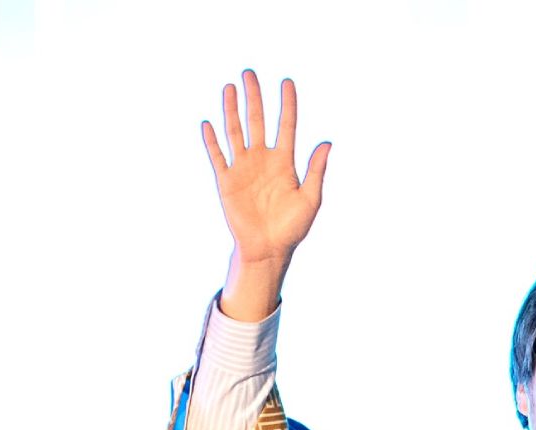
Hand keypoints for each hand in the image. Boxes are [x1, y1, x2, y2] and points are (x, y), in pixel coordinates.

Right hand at [202, 70, 330, 318]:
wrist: (269, 249)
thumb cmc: (293, 227)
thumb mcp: (311, 198)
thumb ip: (316, 170)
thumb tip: (328, 142)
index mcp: (285, 162)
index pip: (287, 125)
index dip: (288, 104)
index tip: (287, 82)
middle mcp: (263, 159)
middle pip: (258, 120)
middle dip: (254, 97)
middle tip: (250, 73)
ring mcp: (243, 168)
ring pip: (236, 131)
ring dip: (232, 110)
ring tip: (230, 87)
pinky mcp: (226, 181)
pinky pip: (218, 156)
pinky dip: (212, 141)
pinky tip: (208, 123)